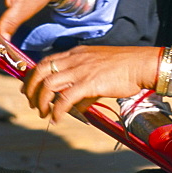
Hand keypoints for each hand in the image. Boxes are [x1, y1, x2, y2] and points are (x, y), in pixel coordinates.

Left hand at [23, 45, 161, 122]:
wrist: (141, 64)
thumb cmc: (125, 68)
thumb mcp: (99, 71)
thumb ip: (85, 89)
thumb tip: (77, 107)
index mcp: (76, 53)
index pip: (46, 61)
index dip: (34, 76)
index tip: (30, 89)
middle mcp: (74, 59)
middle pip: (40, 71)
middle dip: (31, 89)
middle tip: (32, 103)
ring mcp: (80, 70)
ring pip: (48, 84)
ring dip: (41, 101)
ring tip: (43, 113)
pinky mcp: (88, 83)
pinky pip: (64, 98)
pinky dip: (57, 110)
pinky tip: (57, 118)